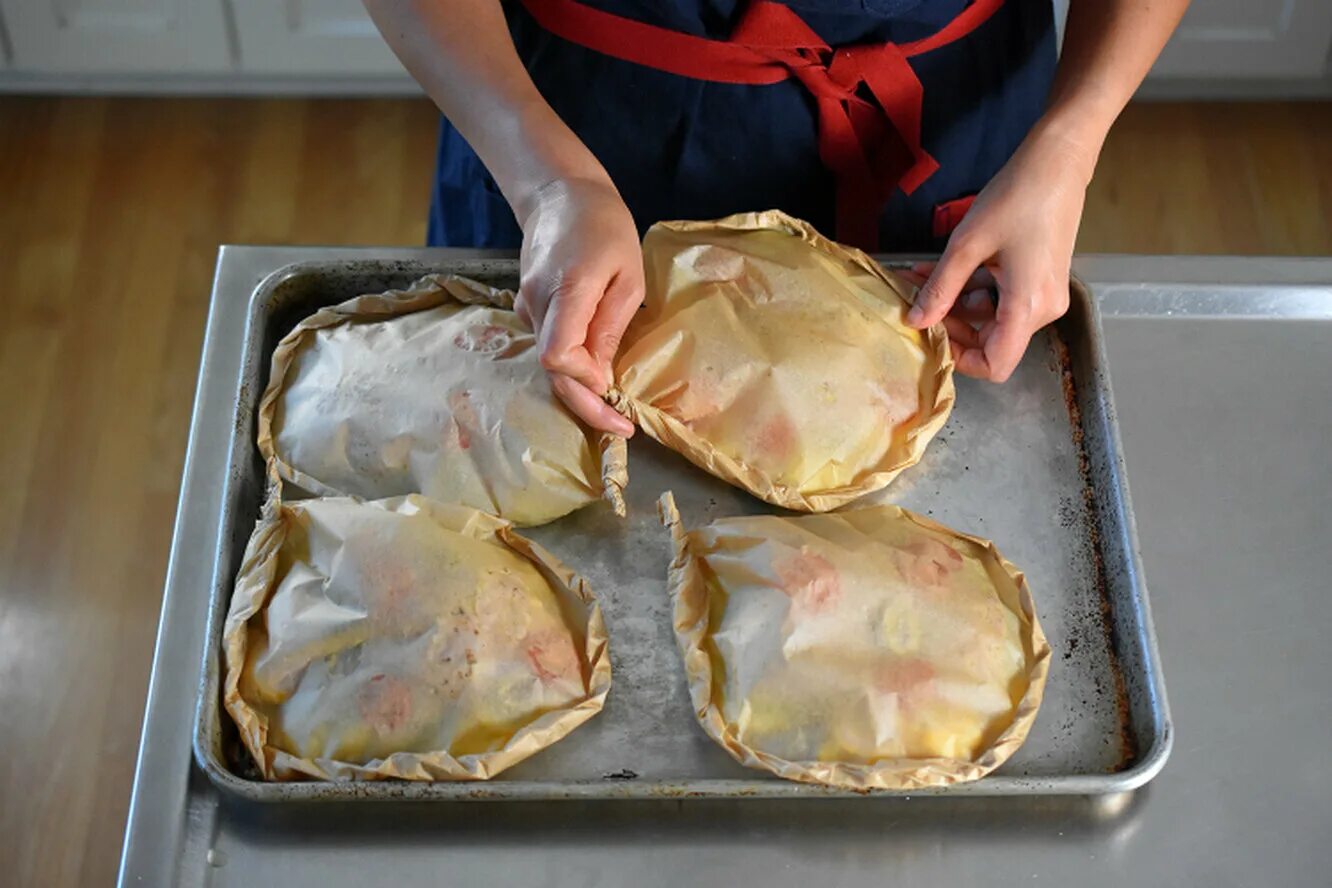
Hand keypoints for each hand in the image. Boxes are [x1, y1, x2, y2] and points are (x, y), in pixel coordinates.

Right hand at [515, 177, 640, 436]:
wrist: (560, 194)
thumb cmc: (604, 228)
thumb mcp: (627, 275)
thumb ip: (611, 326)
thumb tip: (602, 378)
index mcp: (567, 290)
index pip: (558, 356)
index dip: (585, 384)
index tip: (614, 394)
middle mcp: (537, 303)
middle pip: (552, 372)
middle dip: (586, 406)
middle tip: (621, 427)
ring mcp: (527, 306)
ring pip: (550, 363)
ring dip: (581, 387)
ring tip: (615, 404)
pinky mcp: (527, 308)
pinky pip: (549, 346)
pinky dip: (572, 365)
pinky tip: (596, 369)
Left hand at [905, 124, 1095, 381]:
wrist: (1057, 161)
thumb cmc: (1017, 197)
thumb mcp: (968, 244)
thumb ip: (941, 288)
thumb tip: (915, 321)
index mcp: (1028, 307)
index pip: (996, 365)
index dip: (960, 359)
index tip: (930, 336)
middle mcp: (1043, 310)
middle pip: (991, 342)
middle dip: (949, 326)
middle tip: (914, 304)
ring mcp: (1044, 295)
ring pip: (992, 319)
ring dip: (954, 304)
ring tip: (918, 281)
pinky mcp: (1040, 280)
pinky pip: (1002, 299)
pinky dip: (971, 289)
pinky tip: (940, 271)